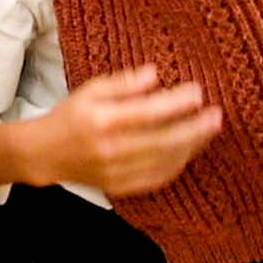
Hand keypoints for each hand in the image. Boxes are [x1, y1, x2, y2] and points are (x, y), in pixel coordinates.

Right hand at [37, 66, 222, 196]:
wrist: (44, 154)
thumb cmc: (71, 116)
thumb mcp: (91, 89)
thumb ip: (123, 83)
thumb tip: (155, 74)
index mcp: (101, 121)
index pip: (147, 113)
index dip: (175, 103)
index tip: (198, 92)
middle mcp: (109, 150)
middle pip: (162, 141)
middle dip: (194, 129)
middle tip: (217, 116)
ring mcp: (115, 172)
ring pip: (163, 162)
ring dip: (191, 147)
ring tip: (209, 130)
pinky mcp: (120, 188)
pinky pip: (156, 178)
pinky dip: (177, 164)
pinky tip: (189, 150)